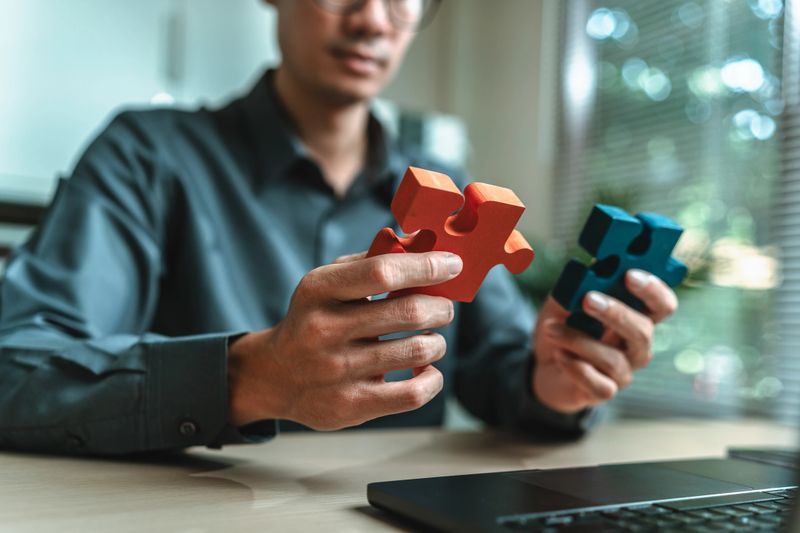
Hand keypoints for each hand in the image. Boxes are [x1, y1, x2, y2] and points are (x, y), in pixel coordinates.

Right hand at [227, 251, 462, 428]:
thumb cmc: (315, 319)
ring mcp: (336, 371)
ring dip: (437, 342)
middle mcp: (324, 329)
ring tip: (430, 340)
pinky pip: (413, 393)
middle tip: (444, 308)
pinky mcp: (350, 406)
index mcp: (319, 290)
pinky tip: (424, 370)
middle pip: (409, 312)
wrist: (274, 376)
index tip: (453, 265)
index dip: (427, 266)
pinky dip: (432, 379)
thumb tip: (423, 247)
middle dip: (441, 307)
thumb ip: (371, 262)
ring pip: (418, 351)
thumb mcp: (328, 283)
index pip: (383, 272)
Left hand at [532, 269, 678, 412]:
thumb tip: (592, 266)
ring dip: (579, 341)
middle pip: (643, 332)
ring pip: (613, 359)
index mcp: (635, 317)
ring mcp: (622, 371)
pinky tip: (559, 354)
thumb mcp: (566, 300)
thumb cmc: (564, 325)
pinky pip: (597, 384)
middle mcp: (635, 346)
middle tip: (589, 299)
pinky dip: (575, 367)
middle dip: (617, 313)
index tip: (631, 275)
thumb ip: (579, 285)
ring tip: (550, 328)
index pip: (661, 305)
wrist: (544, 363)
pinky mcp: (603, 391)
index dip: (653, 290)